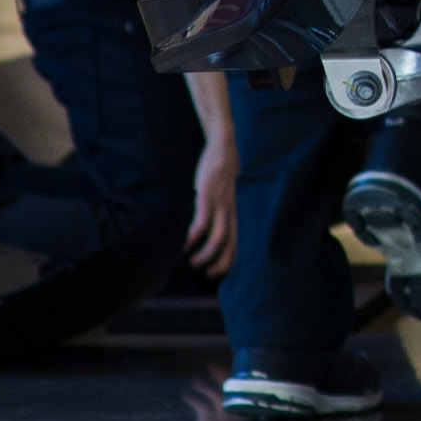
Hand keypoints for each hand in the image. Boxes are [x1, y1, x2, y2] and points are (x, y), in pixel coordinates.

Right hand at [184, 70, 238, 275]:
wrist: (224, 146)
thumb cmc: (221, 173)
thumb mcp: (223, 193)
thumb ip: (218, 209)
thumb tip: (207, 223)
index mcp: (232, 212)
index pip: (235, 242)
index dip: (228, 261)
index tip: (216, 275)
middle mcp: (228, 210)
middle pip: (228, 243)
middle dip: (218, 263)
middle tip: (205, 273)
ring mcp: (219, 203)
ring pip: (217, 236)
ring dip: (205, 253)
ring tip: (192, 260)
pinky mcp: (207, 194)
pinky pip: (203, 220)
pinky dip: (194, 235)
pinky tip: (185, 242)